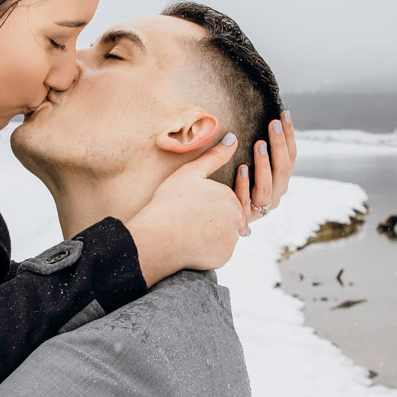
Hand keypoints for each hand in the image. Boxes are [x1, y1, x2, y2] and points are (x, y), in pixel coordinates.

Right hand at [125, 133, 247, 284]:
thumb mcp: (190, 173)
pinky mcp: (224, 257)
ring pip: (223, 235)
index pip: (224, 199)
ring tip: (188, 231)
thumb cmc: (171, 202)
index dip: (206, 202)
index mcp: (230, 196)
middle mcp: (238, 218)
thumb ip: (214, 156)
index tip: (190, 205)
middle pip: (227, 217)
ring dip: (211, 234)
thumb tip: (232, 138)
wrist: (159, 238)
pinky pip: (217, 252)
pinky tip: (190, 244)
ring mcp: (232, 239)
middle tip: (189, 219)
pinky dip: (207, 249)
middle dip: (212, 219)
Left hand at [235, 112, 297, 231]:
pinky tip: (241, 168)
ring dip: (264, 164)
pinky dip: (244, 185)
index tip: (285, 114)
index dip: (289, 136)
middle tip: (273, 124)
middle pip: (282, 170)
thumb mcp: (249, 164)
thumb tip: (261, 118)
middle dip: (279, 145)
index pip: (290, 157)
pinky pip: (245, 201)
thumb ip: (257, 148)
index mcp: (280, 181)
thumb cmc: (233, 183)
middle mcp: (274, 195)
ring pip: (266, 187)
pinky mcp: (243, 217)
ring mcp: (260, 208)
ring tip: (259, 144)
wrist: (216, 219)